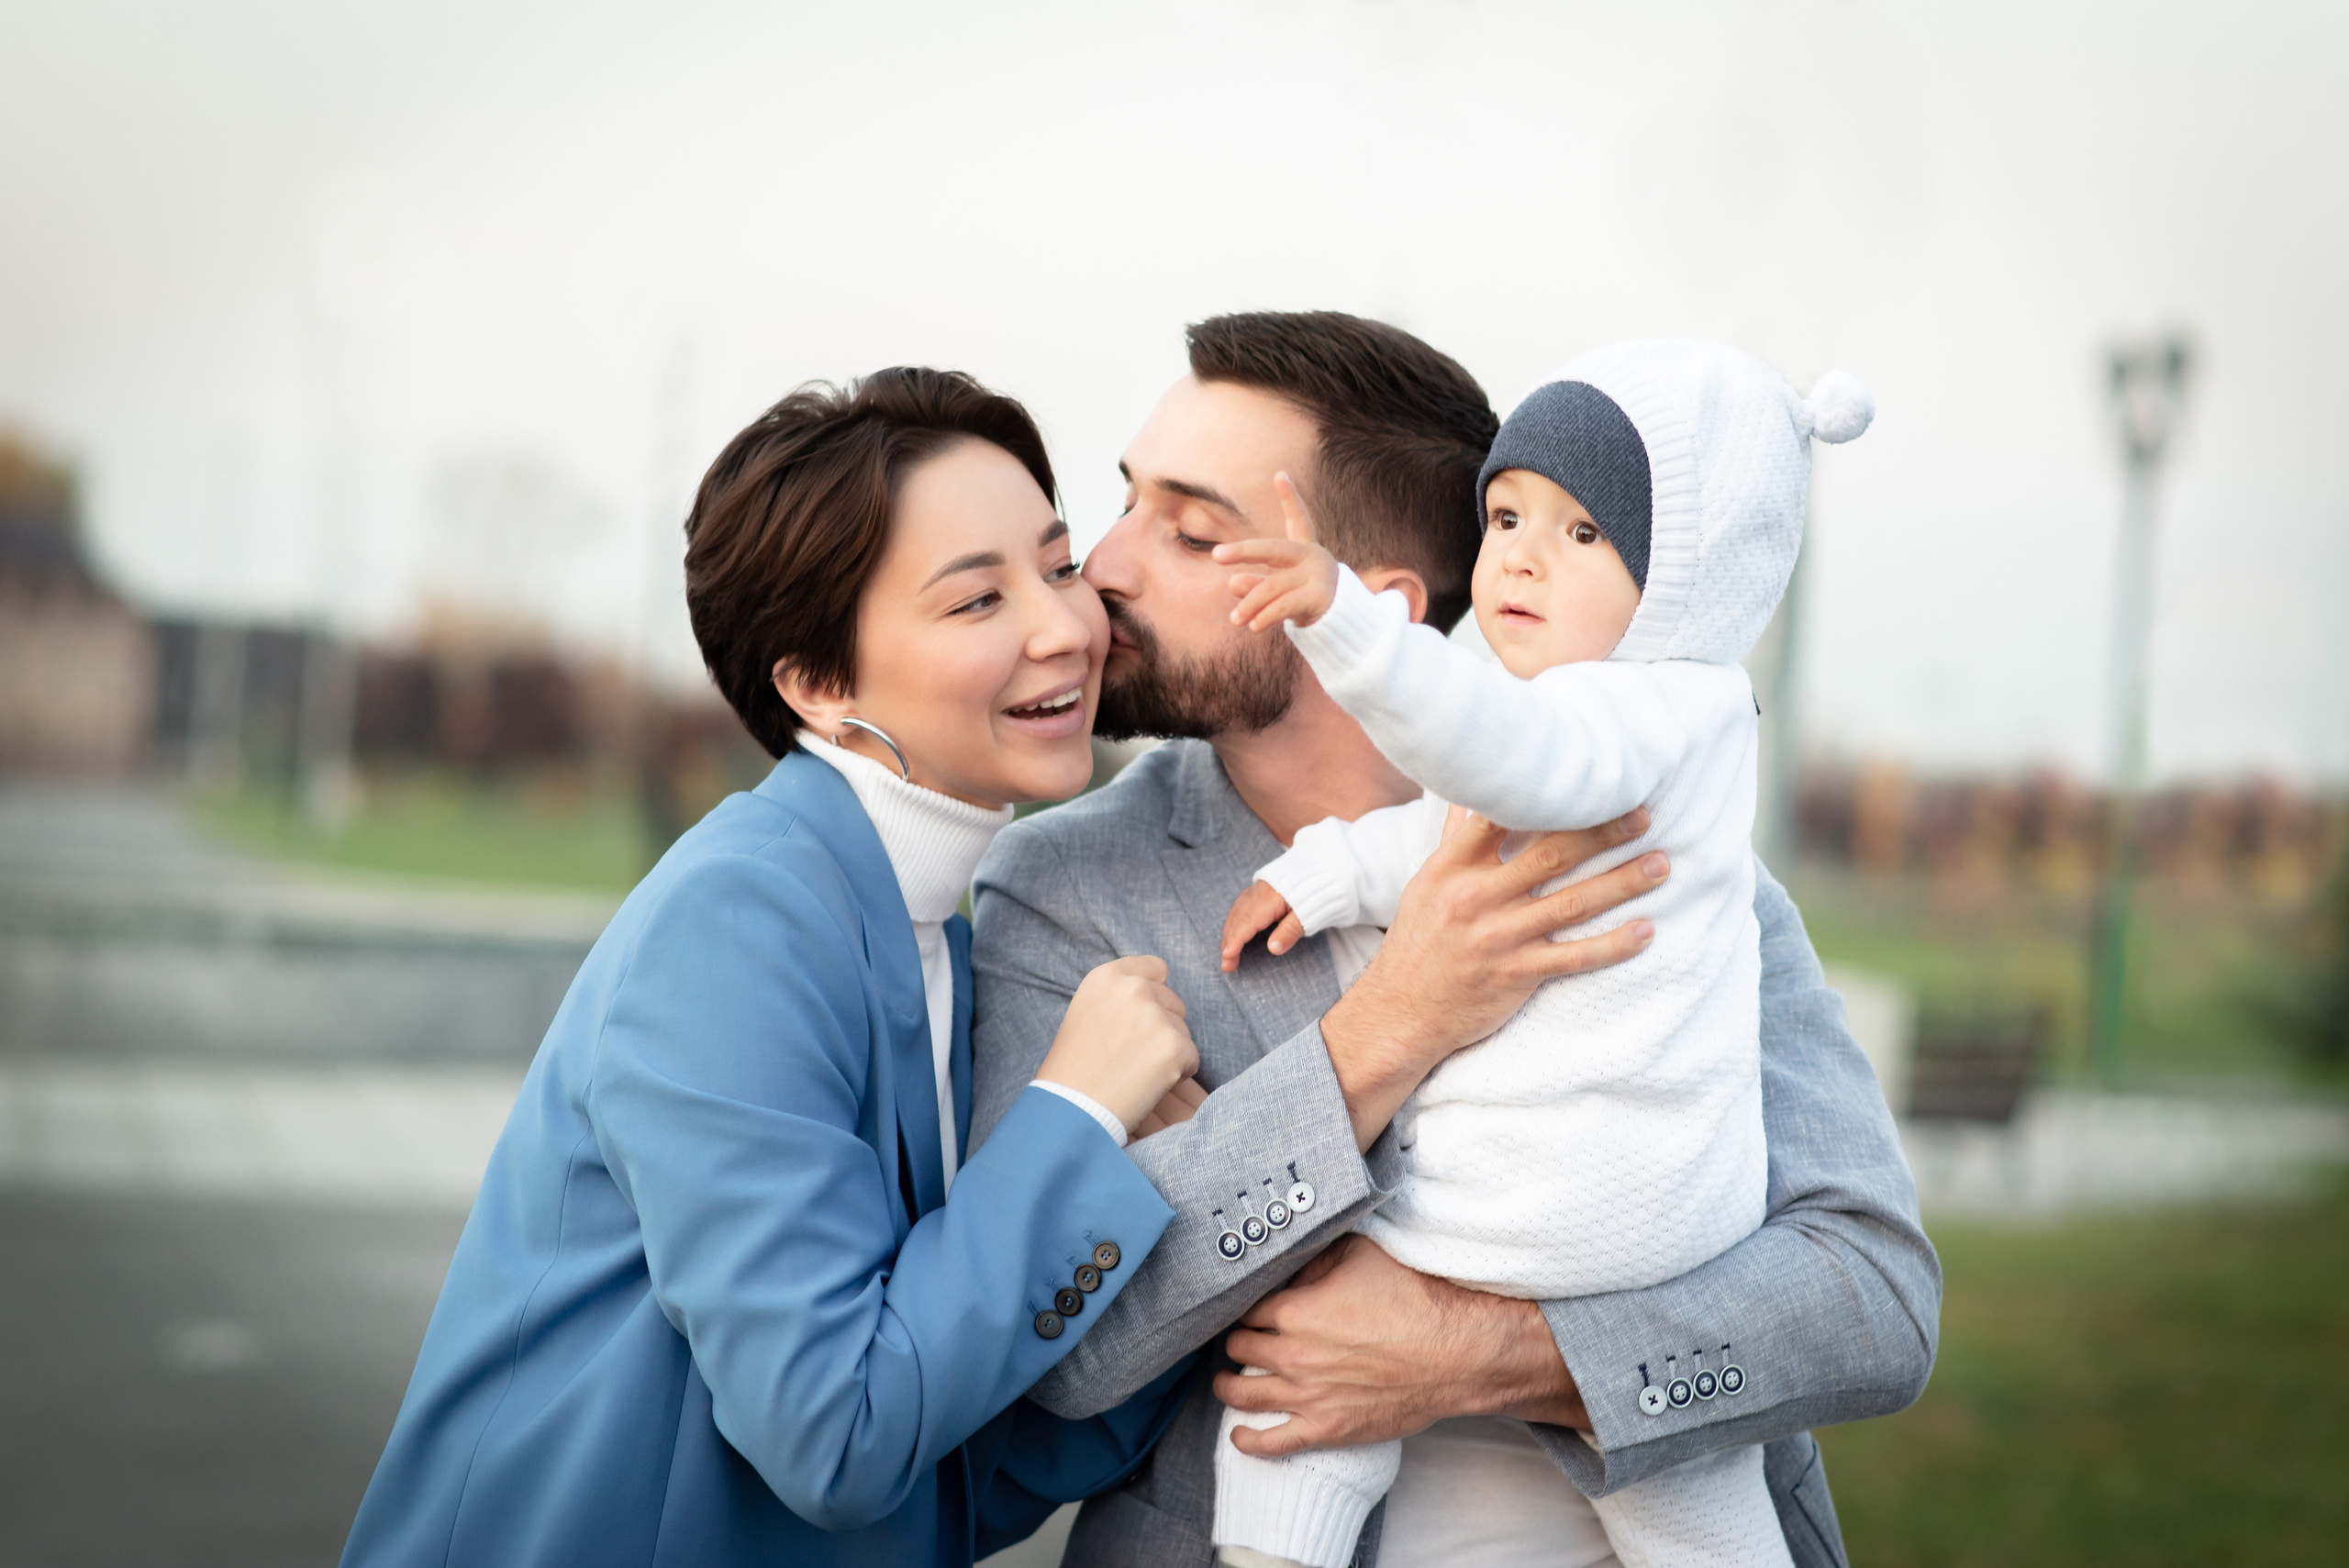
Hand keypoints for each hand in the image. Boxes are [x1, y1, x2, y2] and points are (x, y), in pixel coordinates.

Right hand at [1035, 957, 1199, 1132]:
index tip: (1140, 1018)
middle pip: (1173, 1001)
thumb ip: (1118, 998)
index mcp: (1107, 977)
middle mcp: (1133, 988)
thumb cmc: (1073, 1070)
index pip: (1155, 968)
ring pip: (1183, 1031)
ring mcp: (1155, 1017)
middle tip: (1131, 1055)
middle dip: (1162, 1027)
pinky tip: (1148, 1085)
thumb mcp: (1085, 1014)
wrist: (1072, 1110)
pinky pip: (1192, 1058)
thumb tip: (1155, 991)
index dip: (1154, 995)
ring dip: (1168, 1051)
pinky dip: (1178, 1074)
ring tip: (1134, 1072)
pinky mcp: (1174, 1046)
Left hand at [1212, 1235, 1586, 1456]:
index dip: (1243, 1305)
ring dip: (1228, 1385)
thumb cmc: (1415, 1299)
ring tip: (1226, 1380)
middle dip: (1235, 1341)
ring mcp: (1306, 1395)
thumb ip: (1318, 1256)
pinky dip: (1248, 1439)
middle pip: (1239, 1348)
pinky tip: (1239, 1434)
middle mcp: (1291, 1353)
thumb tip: (1293, 1266)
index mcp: (1295, 1309)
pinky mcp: (1326, 1428)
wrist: (1455, 1353)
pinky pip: (1273, 1442)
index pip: (1246, 1307)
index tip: (1244, 1306)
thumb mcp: (1361, 1255)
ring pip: (1243, 1393)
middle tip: (1238, 1339)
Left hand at [1213, 473, 1340, 630]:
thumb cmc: (1306, 602)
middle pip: (1272, 550)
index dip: (1290, 498)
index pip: (1298, 520)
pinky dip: (1265, 616)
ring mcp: (1317, 576)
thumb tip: (1232, 583)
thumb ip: (1255, 584)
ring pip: (1272, 586)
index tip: (1280, 475)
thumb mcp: (1277, 592)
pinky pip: (1283, 605)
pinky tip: (1253, 626)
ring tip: (1235, 620)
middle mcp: (1313, 557)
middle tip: (1217, 555)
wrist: (1343, 626)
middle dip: (1243, 551)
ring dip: (1250, 604)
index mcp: (1305, 550)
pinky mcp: (1319, 597)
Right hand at [1220, 880, 1305, 972]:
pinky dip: (1233, 923)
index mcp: (1269, 900)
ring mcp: (1255, 890)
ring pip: (1235, 913)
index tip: (1227, 957)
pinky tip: (1233, 932)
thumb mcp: (1306, 916)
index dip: (1235, 941)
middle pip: (1237, 920)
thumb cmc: (1314, 895)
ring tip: (1227, 954)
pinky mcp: (1256, 890)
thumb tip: (1273, 949)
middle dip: (1229, 943)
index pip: (1247, 923)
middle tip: (1227, 965)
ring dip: (1229, 934)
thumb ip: (1289, 932)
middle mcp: (1257, 893)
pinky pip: (1238, 907)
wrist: (1320, 870)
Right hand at [1321, 806, 1666, 1148]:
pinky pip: (1574, 957)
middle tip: (1643, 815)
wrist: (1400, 1013)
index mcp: (1452, 869)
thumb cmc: (1418, 943)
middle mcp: (1475, 898)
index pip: (1500, 818)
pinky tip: (1645, 931)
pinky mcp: (1516, 975)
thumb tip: (1472, 795)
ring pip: (1571, 903)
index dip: (1546, 797)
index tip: (1587, 780)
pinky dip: (1613, 945)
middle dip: (1601, 833)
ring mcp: (1497, 938)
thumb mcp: (1427, 885)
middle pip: (1549, 855)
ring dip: (1621, 883)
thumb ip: (1457, 842)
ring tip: (1660, 866)